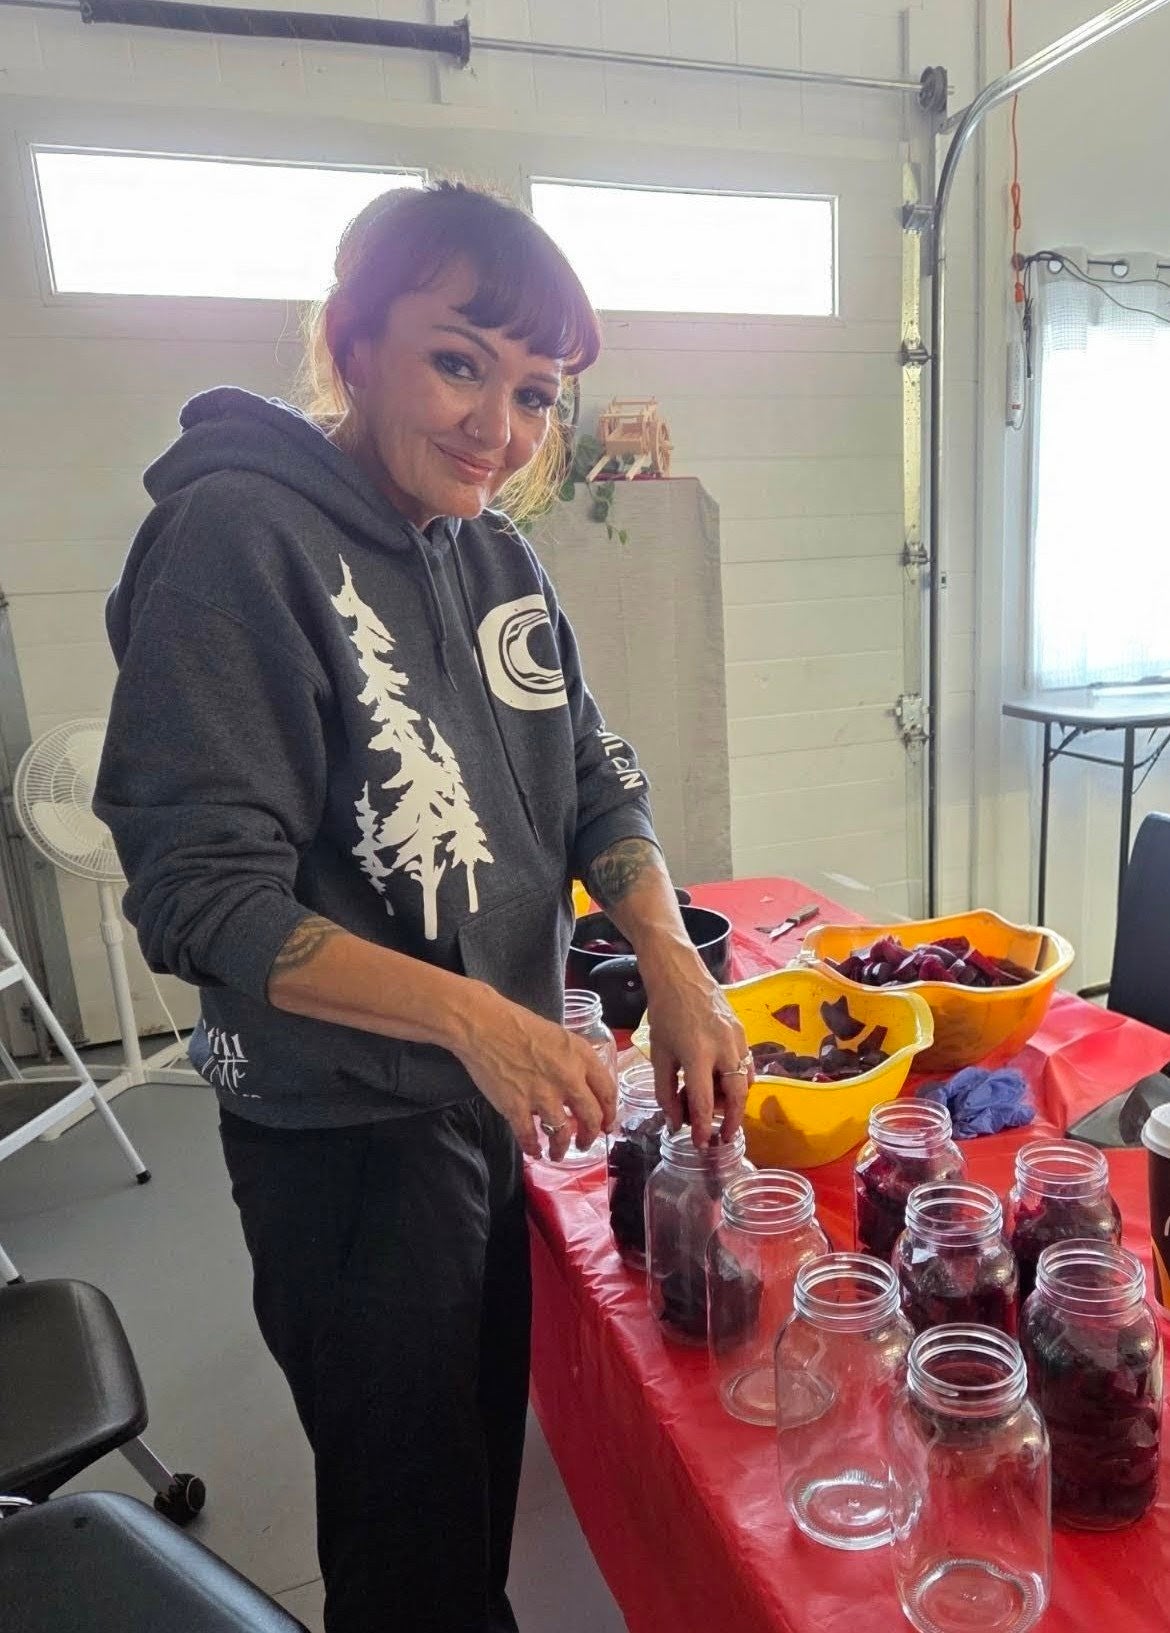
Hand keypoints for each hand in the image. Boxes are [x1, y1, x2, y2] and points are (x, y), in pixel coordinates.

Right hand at [455, 986, 616, 1160]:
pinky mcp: (516, 1107)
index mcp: (581, 1056)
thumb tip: (582, 1082)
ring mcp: (542, 1095)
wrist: (484, 1025)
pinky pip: (529, 1136)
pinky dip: (532, 1147)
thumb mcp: (560, 1036)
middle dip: (590, 1136)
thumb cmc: (519, 1025)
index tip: (607, 1125)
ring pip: (562, 1133)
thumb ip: (575, 1060)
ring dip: (561, 1148)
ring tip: (557, 1154)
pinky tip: (533, 1151)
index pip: (607, 1092)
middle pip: (591, 1118)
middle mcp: (568, 1078)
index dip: (610, 1114)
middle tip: (585, 1143)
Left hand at [641, 950, 750, 1147]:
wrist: (681, 975)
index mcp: (697, 1052)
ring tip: (715, 1106)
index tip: (700, 1143)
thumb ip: (666, 1092)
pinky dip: (738, 1081)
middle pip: (736, 1095)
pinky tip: (722, 1083)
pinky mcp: (744, 1032)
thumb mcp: (659, 1055)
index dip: (702, 1126)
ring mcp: (737, 1038)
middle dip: (731, 1121)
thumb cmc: (665, 1014)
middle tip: (723, 1138)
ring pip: (745, 1081)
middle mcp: (723, 1047)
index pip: (703, 1100)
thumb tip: (676, 1122)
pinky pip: (747, 1065)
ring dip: (733, 1100)